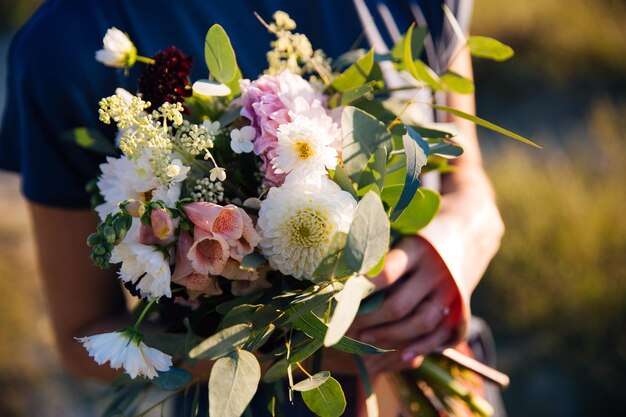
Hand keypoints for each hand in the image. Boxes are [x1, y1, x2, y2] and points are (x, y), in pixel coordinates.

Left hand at [347, 236, 461, 374]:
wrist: (461, 238)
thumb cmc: (412, 241)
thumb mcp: (396, 236)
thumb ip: (374, 255)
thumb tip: (332, 282)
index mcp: (416, 248)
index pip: (386, 272)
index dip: (361, 291)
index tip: (338, 302)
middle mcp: (436, 270)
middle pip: (399, 305)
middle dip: (368, 320)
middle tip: (345, 328)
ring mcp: (451, 292)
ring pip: (420, 324)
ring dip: (389, 337)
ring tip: (364, 340)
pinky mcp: (462, 311)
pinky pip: (441, 336)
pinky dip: (421, 348)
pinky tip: (402, 355)